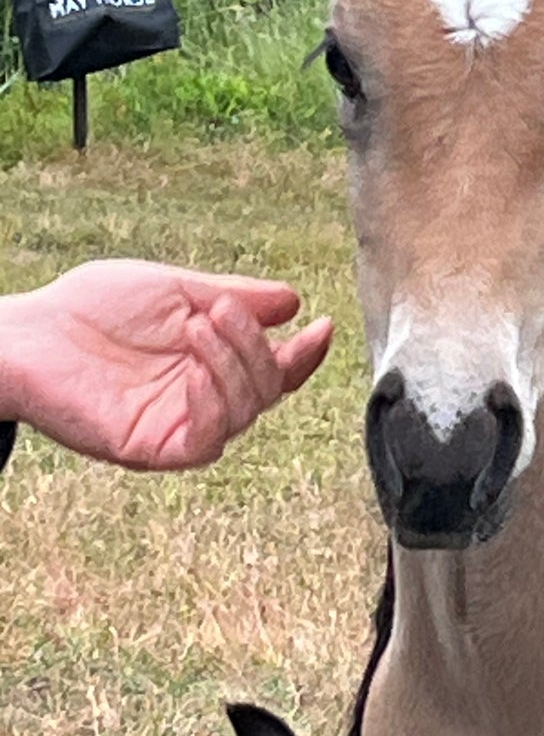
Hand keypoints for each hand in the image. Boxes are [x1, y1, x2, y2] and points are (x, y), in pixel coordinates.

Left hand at [0, 261, 332, 469]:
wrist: (30, 333)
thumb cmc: (92, 309)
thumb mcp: (176, 289)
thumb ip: (235, 296)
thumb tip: (292, 301)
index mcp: (212, 363)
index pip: (275, 368)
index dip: (304, 353)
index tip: (320, 325)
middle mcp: (201, 398)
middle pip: (267, 391)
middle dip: (257, 348)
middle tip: (221, 311)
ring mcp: (178, 424)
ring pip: (244, 414)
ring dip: (234, 366)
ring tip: (199, 325)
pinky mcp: (151, 447)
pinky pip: (205, 442)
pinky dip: (212, 405)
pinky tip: (194, 371)